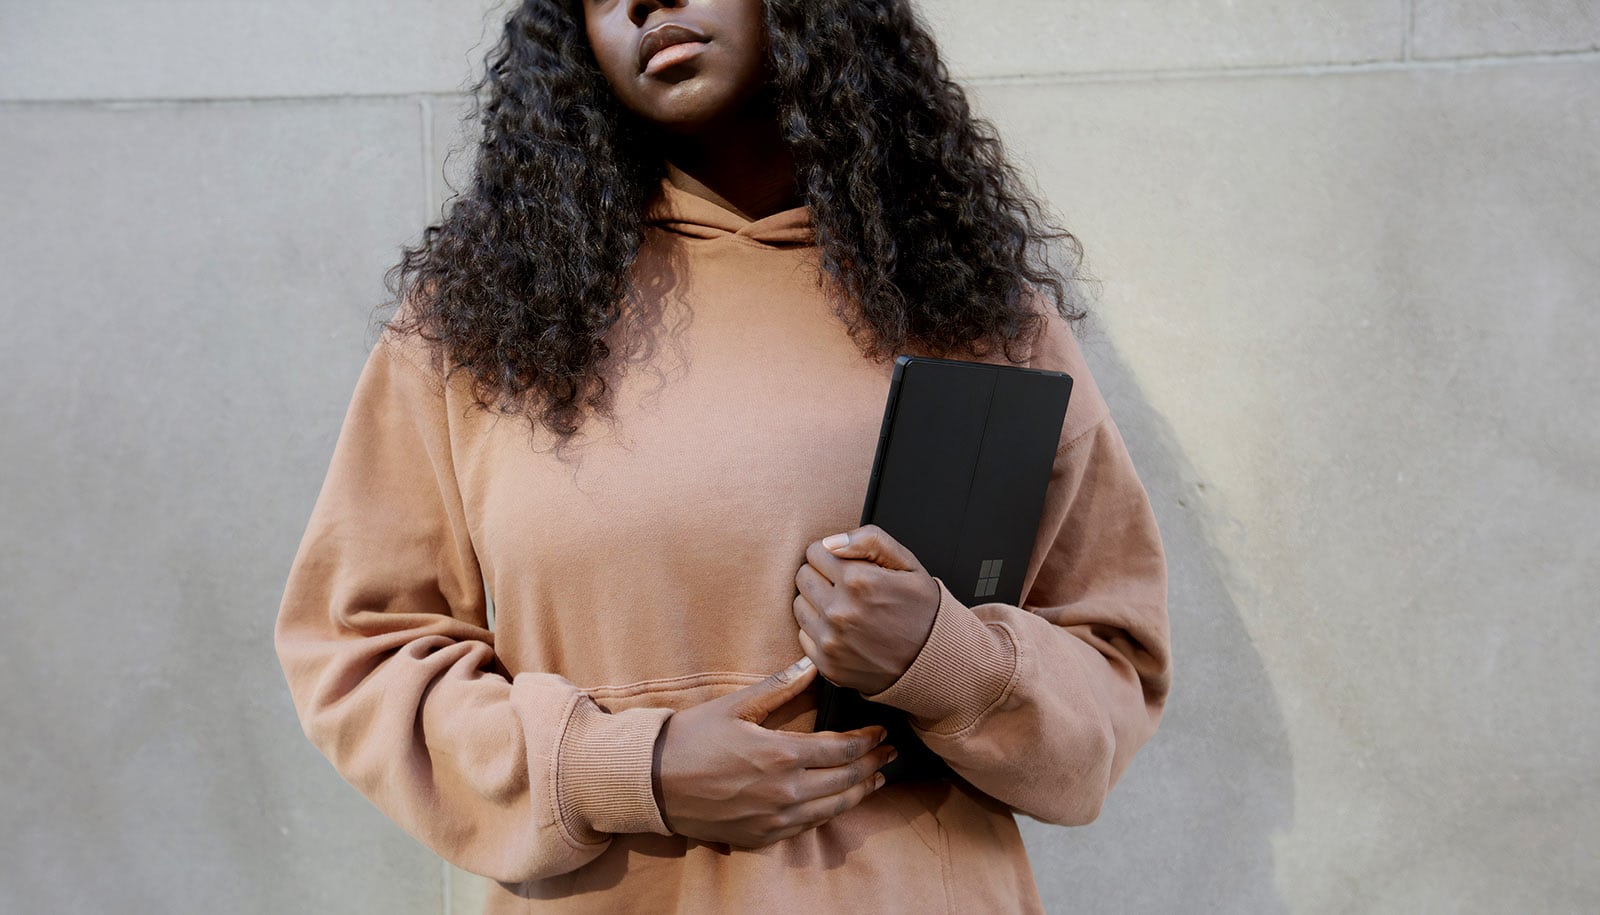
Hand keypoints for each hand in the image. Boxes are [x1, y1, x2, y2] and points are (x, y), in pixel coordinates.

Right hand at [653, 657, 895, 847]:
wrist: (652, 783)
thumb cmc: (691, 738)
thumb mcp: (734, 706)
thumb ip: (778, 687)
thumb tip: (812, 666)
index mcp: (780, 754)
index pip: (842, 749)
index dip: (867, 740)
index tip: (881, 730)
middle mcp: (785, 791)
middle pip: (846, 780)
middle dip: (873, 764)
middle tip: (889, 753)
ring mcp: (775, 818)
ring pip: (833, 808)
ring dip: (860, 792)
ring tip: (876, 779)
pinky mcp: (763, 836)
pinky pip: (809, 826)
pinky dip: (831, 812)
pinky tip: (838, 802)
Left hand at [793, 524, 940, 694]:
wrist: (933, 660)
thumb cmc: (920, 609)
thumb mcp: (907, 563)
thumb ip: (869, 540)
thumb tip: (830, 542)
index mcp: (858, 580)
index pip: (814, 552)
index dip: (831, 555)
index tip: (846, 565)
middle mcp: (840, 611)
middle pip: (803, 576)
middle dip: (821, 576)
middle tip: (846, 587)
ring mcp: (831, 640)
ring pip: (799, 605)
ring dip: (817, 603)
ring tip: (846, 608)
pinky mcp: (827, 663)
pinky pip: (803, 635)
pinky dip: (819, 630)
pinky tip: (844, 631)